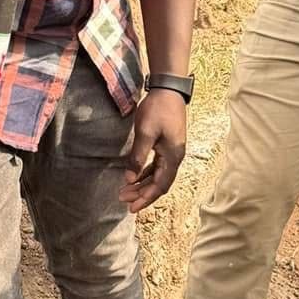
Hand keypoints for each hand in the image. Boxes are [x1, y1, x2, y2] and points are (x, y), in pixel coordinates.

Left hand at [123, 88, 187, 212]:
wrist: (169, 90)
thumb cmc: (158, 110)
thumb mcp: (145, 133)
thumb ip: (138, 157)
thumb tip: (130, 179)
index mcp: (173, 157)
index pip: (160, 185)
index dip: (146, 198)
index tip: (131, 208)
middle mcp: (175, 158)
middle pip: (159, 184)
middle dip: (142, 194)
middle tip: (123, 200)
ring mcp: (172, 152)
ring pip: (157, 176)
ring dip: (143, 184)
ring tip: (126, 191)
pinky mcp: (167, 146)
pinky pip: (156, 166)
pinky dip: (145, 174)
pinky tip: (134, 177)